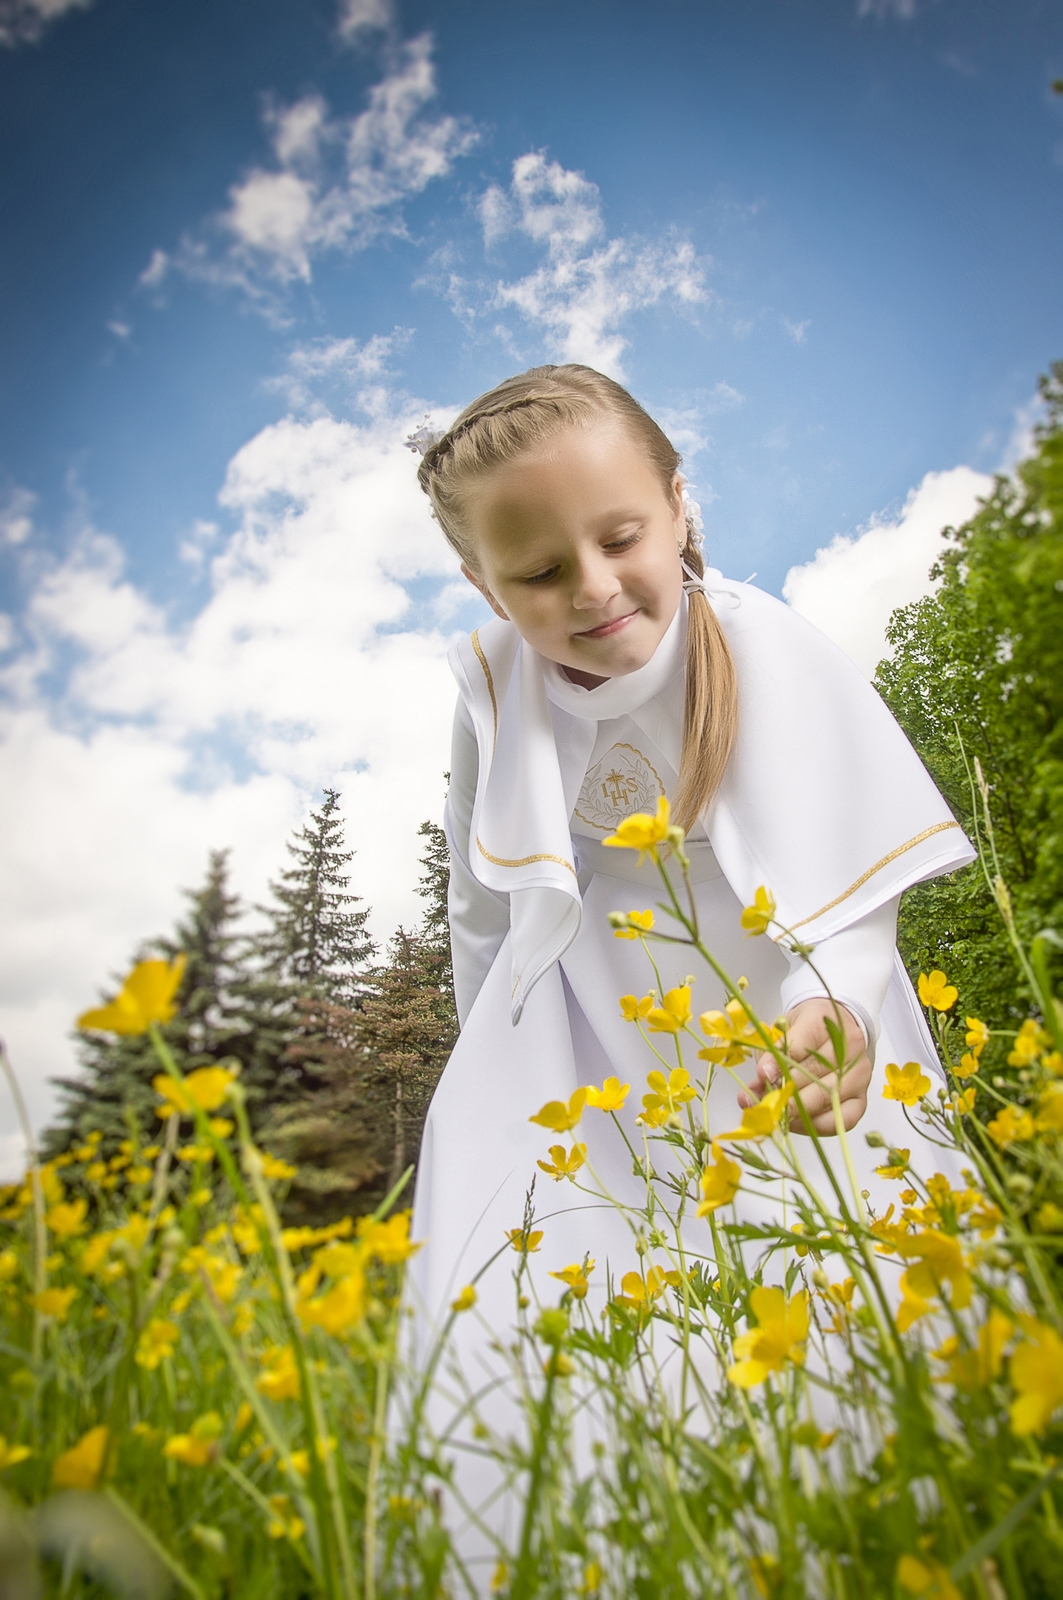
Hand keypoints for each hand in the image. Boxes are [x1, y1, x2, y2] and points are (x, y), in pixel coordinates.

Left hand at [738, 999, 871, 1135]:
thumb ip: (769, 1056)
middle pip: (815, 1074)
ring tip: (776, 1114)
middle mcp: (848, 1046)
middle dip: (785, 1093)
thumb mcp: (783, 1030)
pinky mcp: (863, 1097)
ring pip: (827, 1098)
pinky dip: (815, 1124)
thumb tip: (754, 1087)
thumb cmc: (806, 1030)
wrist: (838, 1028)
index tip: (762, 1076)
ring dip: (798, 1111)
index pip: (801, 1044)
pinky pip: (841, 1119)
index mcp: (823, 1021)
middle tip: (763, 1104)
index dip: (779, 1062)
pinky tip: (796, 1121)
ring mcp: (859, 1073)